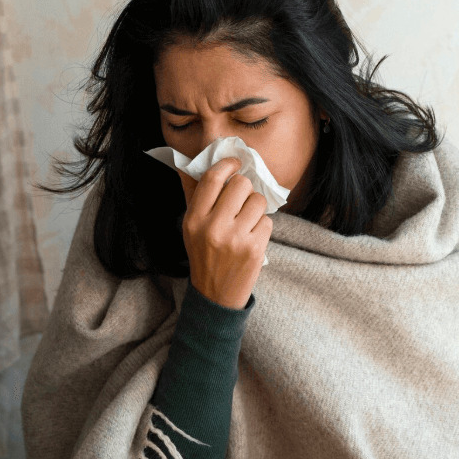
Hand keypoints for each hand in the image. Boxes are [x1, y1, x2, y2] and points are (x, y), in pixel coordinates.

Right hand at [177, 157, 272, 308]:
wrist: (215, 294)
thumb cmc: (204, 255)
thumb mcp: (191, 228)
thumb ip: (199, 198)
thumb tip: (204, 164)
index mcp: (194, 219)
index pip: (212, 179)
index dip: (228, 165)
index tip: (236, 164)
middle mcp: (213, 227)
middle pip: (241, 184)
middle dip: (245, 189)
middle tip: (241, 201)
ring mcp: (235, 238)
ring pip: (257, 200)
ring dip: (255, 207)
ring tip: (246, 221)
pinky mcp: (254, 248)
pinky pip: (267, 220)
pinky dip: (262, 226)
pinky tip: (251, 237)